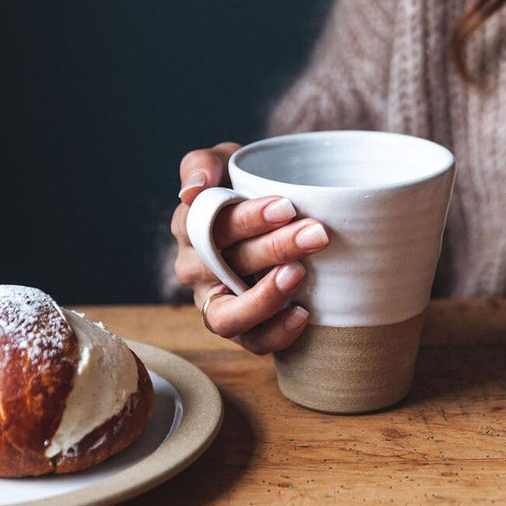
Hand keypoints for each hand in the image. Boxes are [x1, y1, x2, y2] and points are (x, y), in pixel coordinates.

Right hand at [170, 142, 329, 353]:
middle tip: (317, 233)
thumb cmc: (244, 188)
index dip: (247, 219)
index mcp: (188, 228)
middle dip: (275, 247)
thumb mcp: (225, 163)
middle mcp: (195, 270)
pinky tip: (303, 314)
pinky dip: (276, 333)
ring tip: (299, 274)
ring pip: (230, 314)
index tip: (287, 206)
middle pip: (227, 264)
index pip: (209, 225)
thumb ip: (203, 164)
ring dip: (266, 297)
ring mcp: (215, 303)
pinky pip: (252, 341)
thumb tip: (193, 190)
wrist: (273, 219)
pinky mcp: (240, 330)